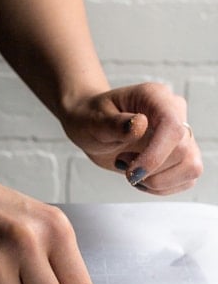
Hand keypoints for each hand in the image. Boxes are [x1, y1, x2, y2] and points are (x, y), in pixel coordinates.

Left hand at [59, 82, 202, 193]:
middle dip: (150, 169)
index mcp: (155, 97)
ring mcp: (181, 134)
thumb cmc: (92, 118)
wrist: (92, 125)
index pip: (172, 126)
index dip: (156, 154)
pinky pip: (186, 179)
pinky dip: (161, 187)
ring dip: (158, 180)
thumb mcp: (94, 120)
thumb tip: (139, 125)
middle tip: (122, 162)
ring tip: (131, 170)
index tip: (133, 172)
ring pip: (191, 167)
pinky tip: (141, 178)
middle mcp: (174, 112)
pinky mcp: (181, 155)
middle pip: (183, 151)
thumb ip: (114, 124)